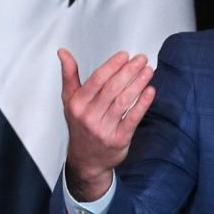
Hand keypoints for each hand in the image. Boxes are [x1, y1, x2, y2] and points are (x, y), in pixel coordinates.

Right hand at [58, 49, 155, 200]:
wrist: (87, 160)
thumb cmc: (81, 125)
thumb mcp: (70, 101)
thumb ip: (69, 75)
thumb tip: (63, 52)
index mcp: (77, 104)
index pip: (97, 80)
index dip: (112, 66)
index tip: (125, 55)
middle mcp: (89, 116)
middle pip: (112, 88)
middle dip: (129, 71)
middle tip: (141, 59)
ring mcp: (104, 128)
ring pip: (124, 101)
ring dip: (138, 83)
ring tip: (148, 71)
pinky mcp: (119, 138)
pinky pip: (133, 118)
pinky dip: (143, 103)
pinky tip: (150, 91)